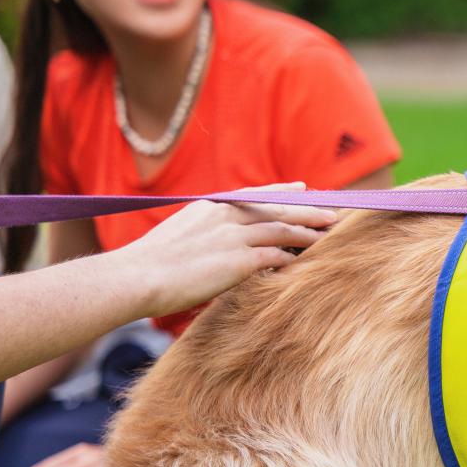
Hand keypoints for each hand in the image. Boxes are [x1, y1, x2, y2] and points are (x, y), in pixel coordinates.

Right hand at [115, 183, 336, 319]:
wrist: (135, 278)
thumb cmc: (146, 266)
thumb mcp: (176, 236)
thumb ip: (201, 234)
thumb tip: (214, 244)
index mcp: (209, 208)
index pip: (253, 196)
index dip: (280, 192)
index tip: (302, 188)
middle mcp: (225, 217)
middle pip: (275, 209)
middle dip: (306, 210)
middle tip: (331, 212)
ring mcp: (233, 237)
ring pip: (282, 229)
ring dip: (308, 232)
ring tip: (330, 233)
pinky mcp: (239, 261)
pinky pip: (276, 256)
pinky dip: (293, 258)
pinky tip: (307, 260)